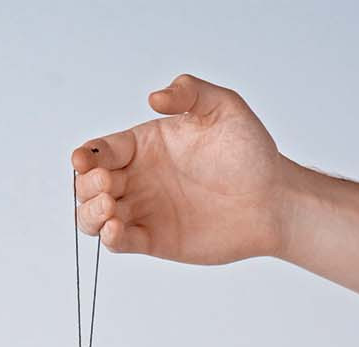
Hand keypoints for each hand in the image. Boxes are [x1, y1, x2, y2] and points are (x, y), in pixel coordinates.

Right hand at [72, 74, 284, 263]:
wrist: (272, 200)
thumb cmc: (250, 152)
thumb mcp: (223, 107)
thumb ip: (189, 93)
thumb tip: (155, 98)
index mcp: (146, 145)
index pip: (103, 149)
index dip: (87, 154)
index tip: (85, 159)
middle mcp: (139, 178)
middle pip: (90, 184)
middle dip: (87, 185)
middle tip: (107, 185)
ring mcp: (145, 211)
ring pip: (96, 216)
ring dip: (90, 214)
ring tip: (109, 209)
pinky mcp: (155, 241)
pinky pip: (122, 242)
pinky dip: (111, 239)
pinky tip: (115, 230)